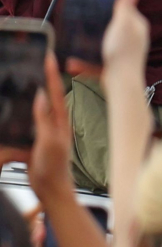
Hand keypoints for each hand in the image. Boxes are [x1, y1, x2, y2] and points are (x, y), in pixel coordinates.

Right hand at [28, 51, 72, 201]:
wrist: (51, 190)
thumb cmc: (55, 167)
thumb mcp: (49, 141)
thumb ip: (44, 119)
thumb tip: (41, 95)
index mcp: (60, 119)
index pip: (56, 90)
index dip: (52, 72)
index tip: (49, 56)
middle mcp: (54, 122)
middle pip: (47, 95)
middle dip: (43, 78)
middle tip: (38, 61)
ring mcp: (44, 131)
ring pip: (36, 108)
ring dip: (30, 96)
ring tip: (26, 79)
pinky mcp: (35, 141)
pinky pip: (27, 124)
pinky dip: (23, 115)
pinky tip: (17, 109)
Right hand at [66, 0, 149, 80]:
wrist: (120, 84)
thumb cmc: (122, 52)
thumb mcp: (123, 23)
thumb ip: (125, 6)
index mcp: (137, 26)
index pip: (128, 11)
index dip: (115, 8)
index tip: (99, 6)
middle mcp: (134, 39)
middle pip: (115, 28)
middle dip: (100, 27)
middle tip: (85, 23)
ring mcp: (124, 54)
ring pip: (104, 45)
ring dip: (90, 46)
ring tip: (76, 44)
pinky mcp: (115, 67)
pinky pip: (98, 62)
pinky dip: (86, 62)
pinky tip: (73, 63)